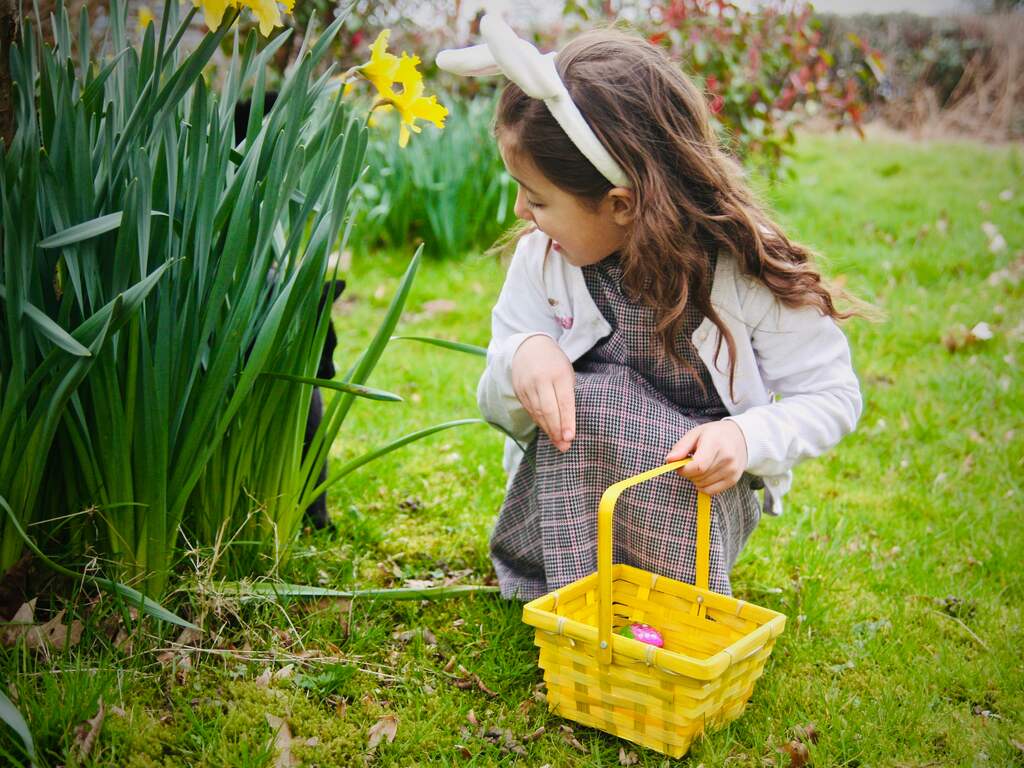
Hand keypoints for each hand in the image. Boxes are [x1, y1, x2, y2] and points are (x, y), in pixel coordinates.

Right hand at [511, 335, 574, 451]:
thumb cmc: (555, 363)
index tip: (570, 437)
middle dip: (556, 430)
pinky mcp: (518, 390)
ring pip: (537, 413)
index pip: (563, 401)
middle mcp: (540, 379)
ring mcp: (527, 385)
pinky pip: (530, 410)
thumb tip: (568, 425)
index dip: (567, 421)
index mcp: (558, 373)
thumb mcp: (566, 373)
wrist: (529, 347)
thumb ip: (567, 395)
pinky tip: (547, 430)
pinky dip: (539, 422)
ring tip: (558, 443)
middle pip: (548, 410)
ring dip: (548, 430)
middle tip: (564, 446)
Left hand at [665, 420, 747, 495]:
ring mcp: (732, 470)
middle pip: (699, 477)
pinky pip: (711, 491)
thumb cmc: (714, 435)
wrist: (740, 438)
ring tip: (700, 466)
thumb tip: (669, 460)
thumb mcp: (695, 434)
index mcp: (716, 443)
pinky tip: (705, 475)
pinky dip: (703, 486)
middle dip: (688, 473)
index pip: (698, 466)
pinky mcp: (733, 480)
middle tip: (689, 463)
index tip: (679, 466)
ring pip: (703, 485)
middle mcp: (727, 458)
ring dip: (695, 479)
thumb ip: (681, 447)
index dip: (684, 470)